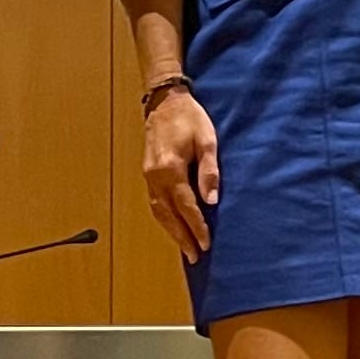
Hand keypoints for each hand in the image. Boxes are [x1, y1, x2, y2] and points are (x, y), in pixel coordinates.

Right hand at [141, 86, 220, 261]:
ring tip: (184, 248)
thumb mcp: (207, 140)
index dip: (197, 227)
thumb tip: (211, 201)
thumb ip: (209, 171)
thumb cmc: (190, 118)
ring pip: (159, 211)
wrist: (165, 102)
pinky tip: (172, 226)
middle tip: (194, 256)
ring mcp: (148, 176)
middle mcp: (155, 177)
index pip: (186, 206)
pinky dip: (164, 218)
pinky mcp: (147, 174)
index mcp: (171, 169)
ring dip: (171, 231)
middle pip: (169, 215)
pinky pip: (154, 202)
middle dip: (182, 237)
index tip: (206, 243)